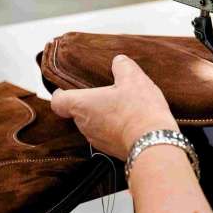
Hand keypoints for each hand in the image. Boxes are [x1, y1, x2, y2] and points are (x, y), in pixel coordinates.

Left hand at [51, 55, 177, 160]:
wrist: (154, 143)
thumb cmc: (139, 111)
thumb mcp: (133, 78)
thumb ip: (122, 66)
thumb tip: (119, 62)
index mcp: (82, 105)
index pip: (58, 101)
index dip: (61, 93)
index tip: (70, 87)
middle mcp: (85, 125)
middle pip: (77, 112)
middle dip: (90, 102)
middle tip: (106, 92)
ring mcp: (97, 140)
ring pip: (93, 125)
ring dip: (103, 116)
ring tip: (123, 107)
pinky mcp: (111, 150)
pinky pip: (107, 136)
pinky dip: (115, 129)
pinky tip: (132, 121)